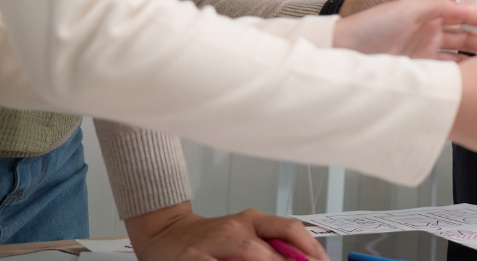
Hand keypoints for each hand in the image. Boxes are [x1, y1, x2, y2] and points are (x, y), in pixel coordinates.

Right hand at [124, 202, 325, 260]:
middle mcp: (235, 229)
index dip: (311, 249)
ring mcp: (213, 244)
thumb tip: (305, 259)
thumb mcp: (243, 234)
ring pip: (249, 256)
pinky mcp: (193, 259)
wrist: (166, 231)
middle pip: (269, 251)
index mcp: (251, 220)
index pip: (289, 228)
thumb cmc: (209, 238)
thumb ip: (271, 245)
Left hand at [331, 0, 476, 58]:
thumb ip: (434, 1)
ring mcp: (430, 40)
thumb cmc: (369, 16)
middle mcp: (433, 18)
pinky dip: (465, 66)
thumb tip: (461, 3)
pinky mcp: (424, 61)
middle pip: (469, 18)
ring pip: (464, 42)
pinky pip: (451, 63)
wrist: (346, 48)